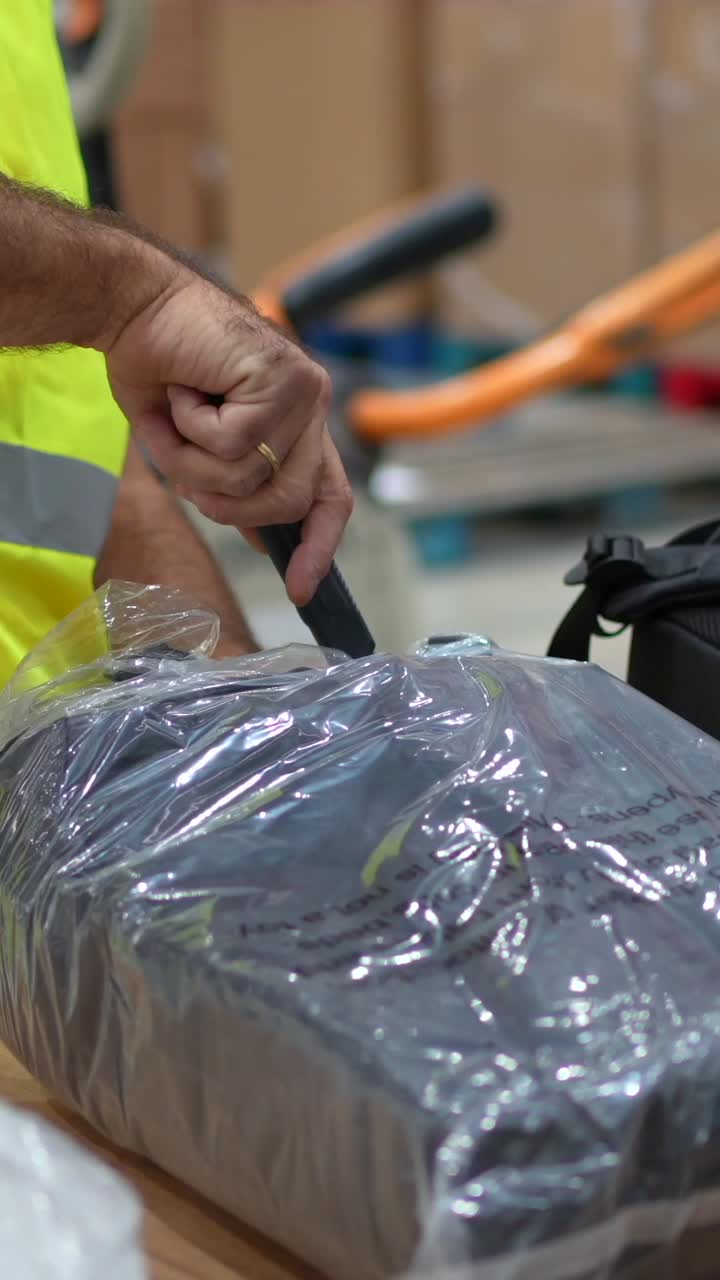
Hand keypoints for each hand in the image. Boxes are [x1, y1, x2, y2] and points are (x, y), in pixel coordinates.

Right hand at [105, 265, 352, 604]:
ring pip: (255, 479)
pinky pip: (234, 446)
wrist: (130, 304)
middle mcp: (311, 406)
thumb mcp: (195, 445)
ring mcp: (303, 390)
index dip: (317, 545)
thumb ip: (235, 485)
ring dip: (195, 463)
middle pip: (288, 502)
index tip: (300, 589)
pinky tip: (183, 392)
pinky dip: (190, 430)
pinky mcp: (283, 378)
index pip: (329, 495)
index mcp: (297, 423)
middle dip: (227, 504)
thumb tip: (265, 541)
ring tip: (176, 416)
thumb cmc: (158, 367)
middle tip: (184, 465)